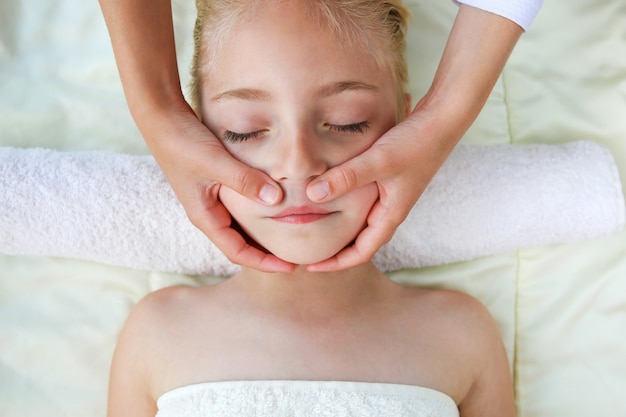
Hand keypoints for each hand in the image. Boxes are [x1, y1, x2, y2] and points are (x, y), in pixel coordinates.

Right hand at [151, 104, 295, 272]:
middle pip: (241, 244)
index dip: (264, 263)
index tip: (290, 267)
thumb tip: (276, 199)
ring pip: (242, 227)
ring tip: (292, 235)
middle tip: (298, 256)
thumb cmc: (182, 142)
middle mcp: (208, 214)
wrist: (161, 119)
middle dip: (267, 254)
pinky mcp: (217, 186)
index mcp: (205, 217)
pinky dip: (259, 213)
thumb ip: (244, 181)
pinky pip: (242, 209)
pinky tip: (277, 206)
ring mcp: (212, 201)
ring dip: (264, 235)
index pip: (237, 252)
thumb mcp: (215, 162)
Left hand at [305, 5, 522, 271]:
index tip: (311, 267)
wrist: (443, 121)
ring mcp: (391, 197)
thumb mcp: (379, 161)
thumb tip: (312, 195)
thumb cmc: (415, 143)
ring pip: (361, 222)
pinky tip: (330, 197)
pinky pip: (364, 205)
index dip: (335, 263)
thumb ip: (347, 177)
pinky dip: (345, 208)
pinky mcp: (389, 181)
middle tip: (306, 252)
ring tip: (313, 229)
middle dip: (335, 251)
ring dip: (340, 230)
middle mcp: (391, 211)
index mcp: (390, 215)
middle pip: (360, 242)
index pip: (361, 253)